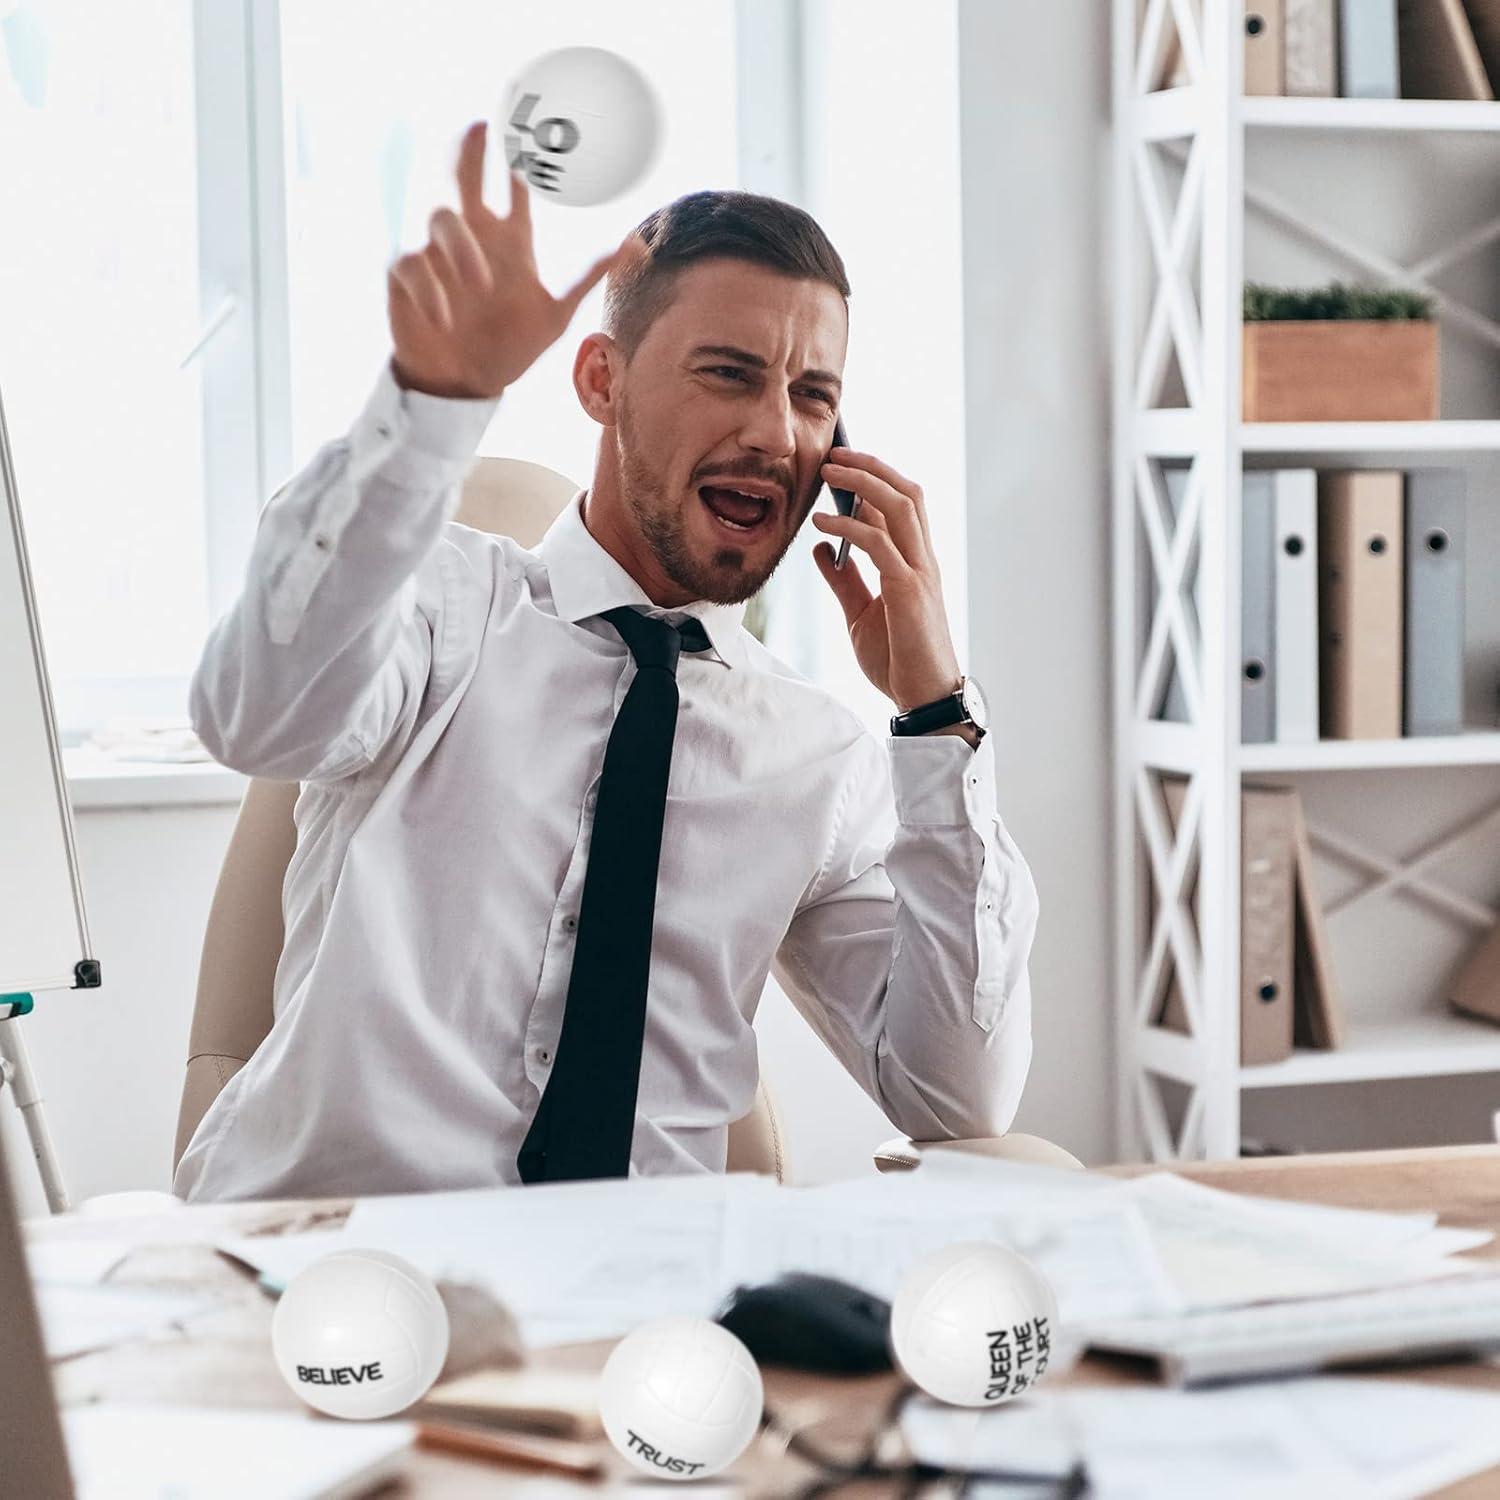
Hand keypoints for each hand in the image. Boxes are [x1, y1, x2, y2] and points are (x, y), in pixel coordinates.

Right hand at [387, 120, 632, 399]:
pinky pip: (413, 266)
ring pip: (441, 219)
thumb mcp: (556, 315)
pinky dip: (430, 288)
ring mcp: (438, 254)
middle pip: (466, 176)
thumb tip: (634, 246)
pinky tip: (445, 318)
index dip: (522, 158)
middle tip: (480, 124)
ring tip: (481, 281)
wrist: (469, 384)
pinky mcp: (407, 279)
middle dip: (471, 150)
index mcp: (511, 240)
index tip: (529, 127)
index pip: (516, 187)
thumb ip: (587, 278)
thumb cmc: (511, 347)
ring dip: (462, 246)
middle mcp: (475, 237)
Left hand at [810, 446, 965, 715]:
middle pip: (906, 493)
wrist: (922, 697)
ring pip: (899, 507)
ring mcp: (920, 573)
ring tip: (827, 471)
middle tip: (833, 454)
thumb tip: (822, 548)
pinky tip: (821, 521)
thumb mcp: (861, 614)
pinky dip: (848, 525)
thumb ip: (845, 580)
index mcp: (917, 563)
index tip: (843, 463)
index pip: (904, 504)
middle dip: (871, 466)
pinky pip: (878, 544)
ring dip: (861, 482)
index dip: (877, 477)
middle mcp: (924, 560)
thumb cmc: (899, 658)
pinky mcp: (908, 590)